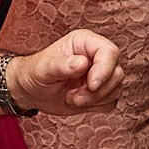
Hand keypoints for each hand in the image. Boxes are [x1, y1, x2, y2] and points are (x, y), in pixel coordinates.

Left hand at [8, 30, 125, 115]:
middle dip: (97, 91)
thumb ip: (61, 65)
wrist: (31, 91)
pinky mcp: (102, 91)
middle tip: (74, 97)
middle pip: (117, 73)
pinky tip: (78, 102)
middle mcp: (96, 56)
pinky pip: (111, 102)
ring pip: (116, 89)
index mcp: (85, 42)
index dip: (105, 70)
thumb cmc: (34, 73)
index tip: (91, 85)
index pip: (109, 52)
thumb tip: (82, 63)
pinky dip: (96, 107)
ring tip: (72, 98)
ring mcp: (101, 74)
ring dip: (95, 100)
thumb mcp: (42, 69)